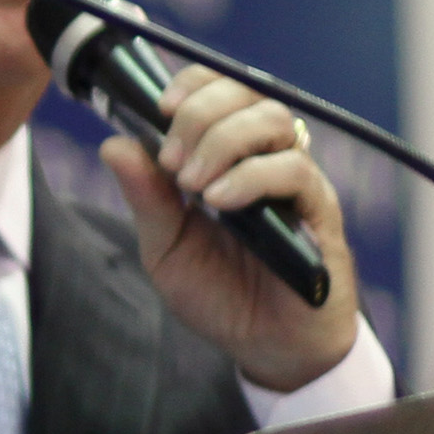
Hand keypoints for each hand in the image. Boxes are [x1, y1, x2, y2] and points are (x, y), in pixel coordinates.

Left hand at [100, 64, 361, 390]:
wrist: (267, 347)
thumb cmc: (220, 294)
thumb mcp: (166, 247)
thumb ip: (146, 197)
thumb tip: (113, 143)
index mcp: (228, 155)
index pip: (219, 89)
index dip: (191, 86)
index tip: (158, 109)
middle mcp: (266, 157)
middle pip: (246, 94)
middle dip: (198, 116)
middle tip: (171, 164)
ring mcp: (295, 180)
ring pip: (272, 119)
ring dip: (222, 140)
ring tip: (193, 185)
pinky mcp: (319, 210)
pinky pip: (294, 170)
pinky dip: (250, 177)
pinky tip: (220, 202)